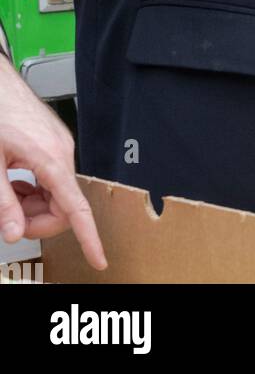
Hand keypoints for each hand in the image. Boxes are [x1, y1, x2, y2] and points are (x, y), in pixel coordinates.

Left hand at [0, 53, 106, 268]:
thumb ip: (4, 202)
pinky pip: (52, 179)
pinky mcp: (54, 144)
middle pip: (63, 207)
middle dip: (37, 221)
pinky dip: (33, 190)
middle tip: (9, 219)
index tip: (98, 258)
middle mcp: (62, 152)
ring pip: (56, 195)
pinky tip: (15, 183)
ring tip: (8, 195)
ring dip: (32, 205)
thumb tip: (15, 232)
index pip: (75, 208)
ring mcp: (60, 147)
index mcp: (51, 158)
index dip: (88, 237)